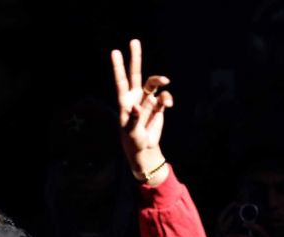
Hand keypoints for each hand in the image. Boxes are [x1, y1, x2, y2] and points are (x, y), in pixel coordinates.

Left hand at [110, 39, 171, 181]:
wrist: (145, 148)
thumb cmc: (133, 141)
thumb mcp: (131, 132)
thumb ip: (135, 119)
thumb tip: (138, 106)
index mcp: (125, 102)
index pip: (121, 81)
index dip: (118, 67)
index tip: (114, 52)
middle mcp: (136, 97)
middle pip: (135, 74)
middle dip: (135, 58)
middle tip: (134, 41)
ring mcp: (147, 101)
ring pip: (153, 83)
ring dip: (159, 79)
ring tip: (165, 82)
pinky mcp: (158, 107)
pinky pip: (164, 97)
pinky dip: (167, 98)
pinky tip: (169, 104)